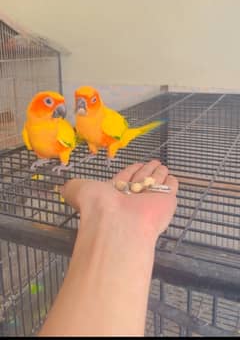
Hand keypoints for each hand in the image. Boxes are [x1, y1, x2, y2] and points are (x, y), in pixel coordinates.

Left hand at [62, 160, 177, 244]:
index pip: (124, 178)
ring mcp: (150, 199)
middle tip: (152, 163)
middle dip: (145, 170)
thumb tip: (60, 188)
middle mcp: (132, 196)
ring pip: (155, 181)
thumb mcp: (78, 190)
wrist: (120, 223)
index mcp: (114, 193)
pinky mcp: (167, 201)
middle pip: (141, 178)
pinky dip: (171, 182)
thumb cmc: (99, 206)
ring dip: (158, 172)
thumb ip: (72, 187)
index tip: (135, 164)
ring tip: (160, 165)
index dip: (130, 170)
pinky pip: (170, 187)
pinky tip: (171, 177)